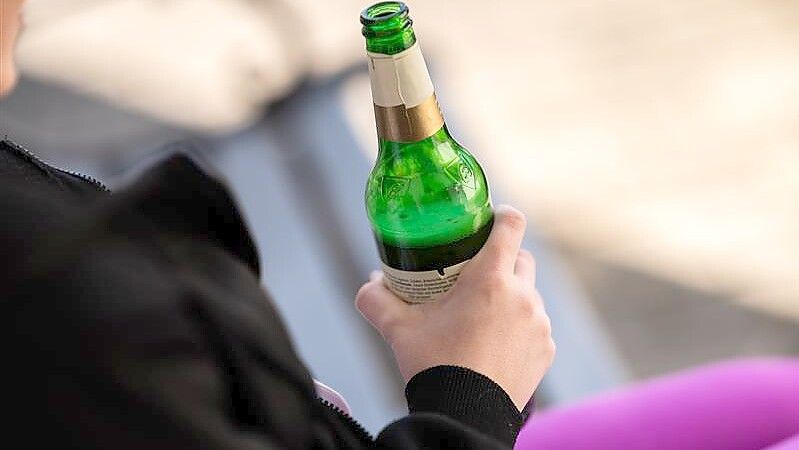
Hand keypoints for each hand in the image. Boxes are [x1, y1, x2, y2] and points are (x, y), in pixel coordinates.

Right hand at [356, 205, 555, 410]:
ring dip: (512, 296)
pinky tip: (496, 343)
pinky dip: (520, 327)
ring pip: (529, 294)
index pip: (511, 224)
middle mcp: (523, 295)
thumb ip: (376, 298)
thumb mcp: (397, 328)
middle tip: (476, 273)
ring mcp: (539, 324)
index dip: (501, 215)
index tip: (490, 218)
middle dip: (503, 259)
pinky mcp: (546, 349)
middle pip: (522, 257)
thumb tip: (370, 282)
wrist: (464, 416)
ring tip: (483, 316)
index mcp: (490, 279)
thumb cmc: (432, 365)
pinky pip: (536, 326)